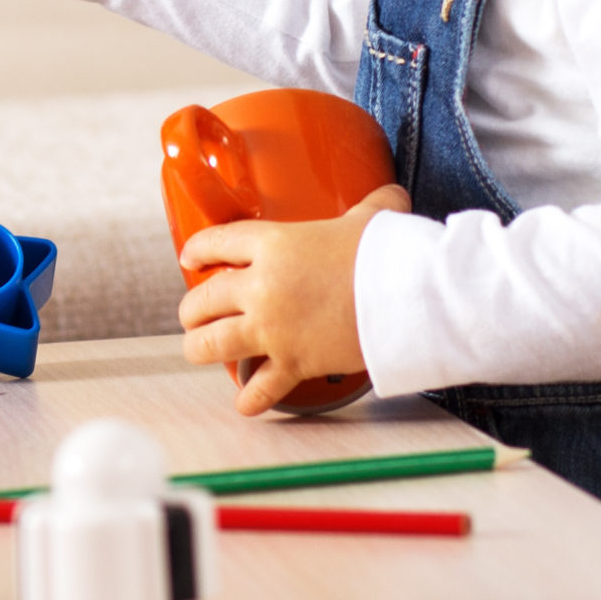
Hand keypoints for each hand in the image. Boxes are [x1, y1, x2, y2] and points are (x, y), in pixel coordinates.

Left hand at [178, 185, 410, 416]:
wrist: (409, 297)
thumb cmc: (389, 254)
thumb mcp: (373, 218)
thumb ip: (372, 206)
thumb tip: (390, 197)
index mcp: (273, 244)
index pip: (216, 242)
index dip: (197, 250)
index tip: (191, 259)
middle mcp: (262, 286)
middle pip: (202, 299)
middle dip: (192, 309)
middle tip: (194, 314)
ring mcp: (273, 328)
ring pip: (211, 343)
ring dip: (200, 347)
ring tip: (199, 349)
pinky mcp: (294, 363)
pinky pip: (259, 387)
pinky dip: (250, 398)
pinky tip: (244, 401)